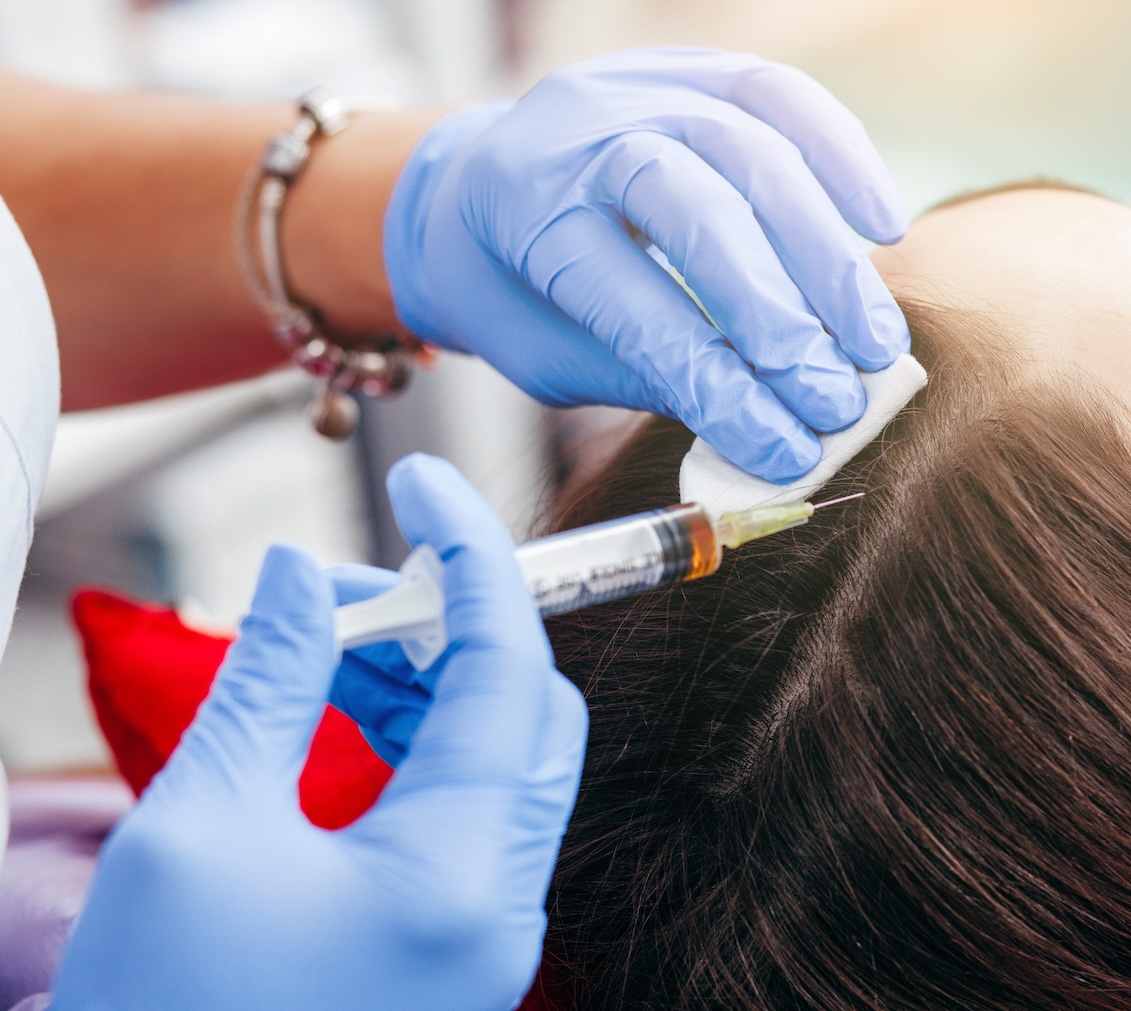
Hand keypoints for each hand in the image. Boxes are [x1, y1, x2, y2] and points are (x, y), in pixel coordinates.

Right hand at [50, 454, 586, 1010]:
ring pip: (496, 760)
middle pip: (525, 711)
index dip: (470, 554)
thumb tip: (301, 571)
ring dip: (427, 683)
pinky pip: (461, 815)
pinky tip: (336, 716)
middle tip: (351, 588)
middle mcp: (500, 904)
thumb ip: (266, 679)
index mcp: (460, 873)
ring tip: (326, 645)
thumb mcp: (198, 829)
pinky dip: (412, 747)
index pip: (510, 667)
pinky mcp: (449, 949)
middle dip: (451, 623)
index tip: (420, 479)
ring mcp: (483, 933)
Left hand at [384, 47, 910, 481]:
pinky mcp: (694, 69)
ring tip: (872, 343)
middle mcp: (579, 135)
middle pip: (698, 210)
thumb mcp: (552, 353)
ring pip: (753, 151)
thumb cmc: (515, 288)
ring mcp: (640, 88)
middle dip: (780, 316)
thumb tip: (769, 424)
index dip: (716, 381)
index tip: (780, 446)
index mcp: (525, 215)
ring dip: (826, 257)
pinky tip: (880, 230)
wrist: (475, 187)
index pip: (633, 305)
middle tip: (836, 399)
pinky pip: (783, 96)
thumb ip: (649, 376)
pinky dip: (843, 160)